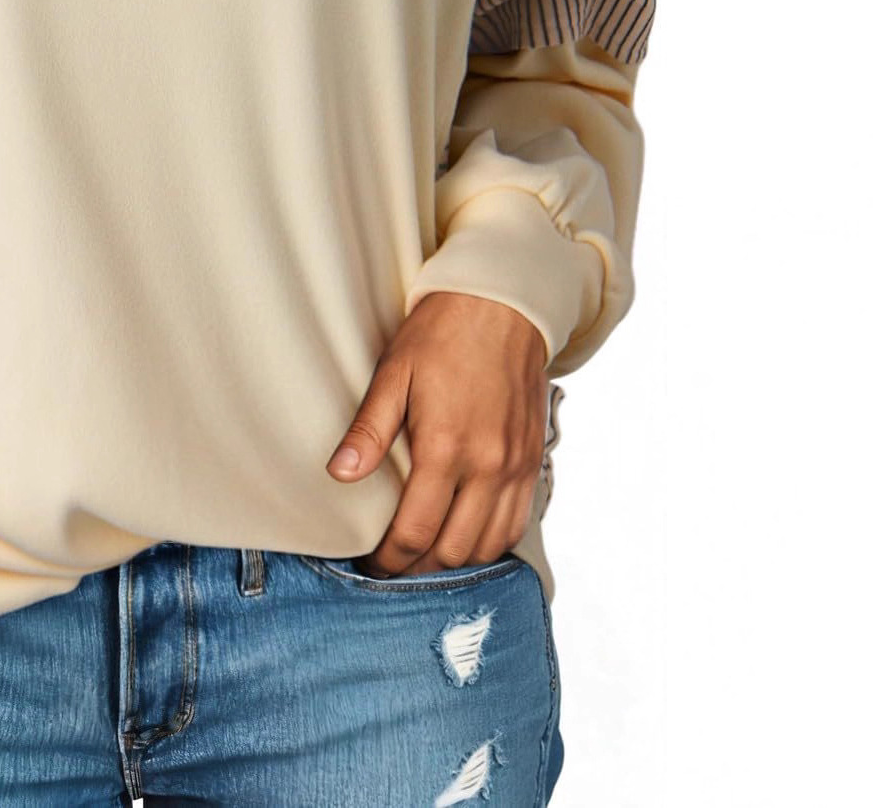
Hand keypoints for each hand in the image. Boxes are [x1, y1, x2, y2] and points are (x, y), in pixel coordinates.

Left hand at [327, 292, 548, 576]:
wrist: (503, 305)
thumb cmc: (442, 333)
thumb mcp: (395, 372)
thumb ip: (369, 430)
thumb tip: (339, 473)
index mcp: (446, 446)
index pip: (416, 530)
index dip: (389, 559)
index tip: (371, 564)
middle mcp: (488, 465)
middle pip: (453, 549)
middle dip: (418, 567)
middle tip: (391, 564)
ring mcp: (517, 466)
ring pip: (489, 545)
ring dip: (455, 560)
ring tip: (423, 555)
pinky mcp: (533, 460)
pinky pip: (517, 523)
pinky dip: (490, 541)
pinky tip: (465, 535)